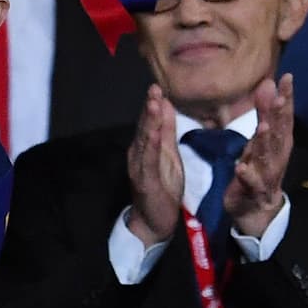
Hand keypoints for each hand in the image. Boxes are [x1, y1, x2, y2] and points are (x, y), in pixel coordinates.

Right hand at [126, 85, 183, 245]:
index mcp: (145, 147)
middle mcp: (138, 154)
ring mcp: (139, 167)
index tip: (157, 86)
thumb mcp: (170, 155)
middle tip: (154, 88)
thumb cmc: (162, 187)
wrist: (154, 221)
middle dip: (149, 108)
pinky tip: (154, 134)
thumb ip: (167, 131)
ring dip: (149, 122)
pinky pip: (148, 161)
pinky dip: (151, 146)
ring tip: (153, 103)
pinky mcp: (145, 181)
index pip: (149, 122)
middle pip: (144, 127)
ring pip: (145, 141)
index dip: (152, 105)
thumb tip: (166, 104)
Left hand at [227, 74, 293, 237]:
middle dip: (280, 116)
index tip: (287, 77)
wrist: (256, 210)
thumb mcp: (261, 139)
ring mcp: (267, 174)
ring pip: (267, 156)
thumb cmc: (260, 169)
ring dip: (265, 142)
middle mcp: (277, 156)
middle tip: (280, 97)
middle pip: (280, 134)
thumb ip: (264, 112)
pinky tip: (240, 167)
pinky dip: (247, 175)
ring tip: (263, 126)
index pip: (284, 116)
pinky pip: (251, 183)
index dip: (287, 97)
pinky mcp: (253, 191)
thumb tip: (268, 83)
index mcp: (279, 143)